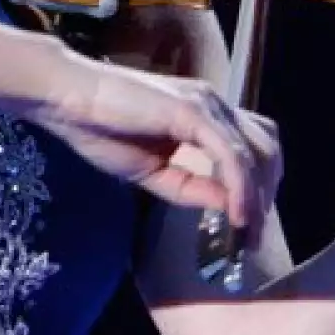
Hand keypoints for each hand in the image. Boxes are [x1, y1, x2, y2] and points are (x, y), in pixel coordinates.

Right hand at [28, 51, 278, 238]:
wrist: (68, 97)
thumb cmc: (101, 129)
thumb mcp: (153, 172)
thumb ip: (190, 187)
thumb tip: (227, 207)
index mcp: (207, 115)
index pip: (254, 147)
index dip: (260, 188)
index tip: (251, 228)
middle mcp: (215, 105)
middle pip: (266, 148)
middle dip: (267, 194)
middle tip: (254, 236)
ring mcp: (206, 105)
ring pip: (255, 152)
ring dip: (258, 195)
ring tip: (247, 230)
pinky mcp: (192, 111)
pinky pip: (228, 154)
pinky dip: (239, 187)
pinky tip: (236, 214)